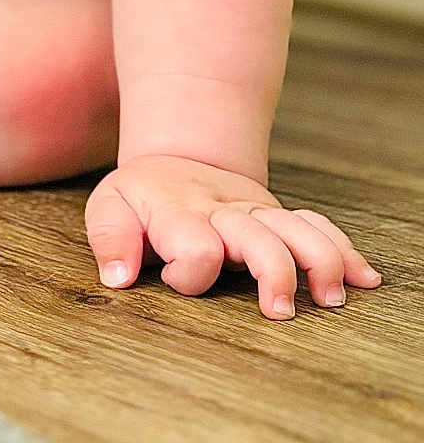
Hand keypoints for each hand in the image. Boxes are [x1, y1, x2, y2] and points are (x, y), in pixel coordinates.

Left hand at [85, 154, 381, 318]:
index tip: (176, 278)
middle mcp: (224, 212)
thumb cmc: (140, 196)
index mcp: (179, 211)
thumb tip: (118, 279)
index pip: (196, 248)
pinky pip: (316, 225)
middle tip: (279, 312)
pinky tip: (363, 278)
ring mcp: (255, 212)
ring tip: (328, 299)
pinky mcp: (276, 215)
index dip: (189, 274)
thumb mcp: (109, 207)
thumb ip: (110, 240)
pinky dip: (342, 251)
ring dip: (319, 264)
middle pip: (260, 240)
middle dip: (275, 276)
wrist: (175, 159)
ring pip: (299, 231)